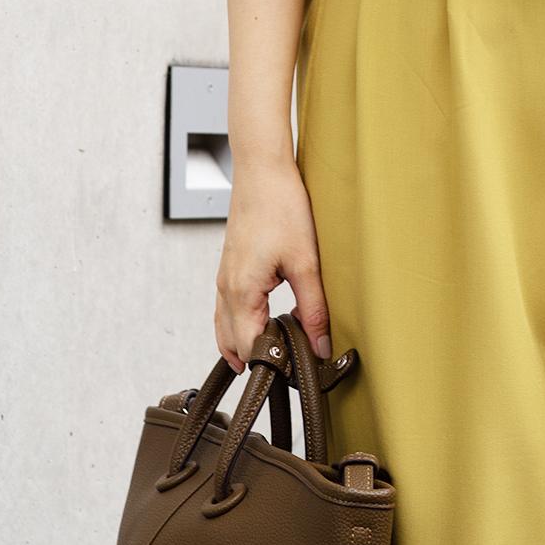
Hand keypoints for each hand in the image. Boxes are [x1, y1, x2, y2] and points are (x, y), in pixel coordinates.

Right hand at [214, 153, 331, 371]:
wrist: (263, 171)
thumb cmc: (281, 208)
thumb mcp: (306, 262)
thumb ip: (314, 308)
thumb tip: (321, 346)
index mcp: (241, 292)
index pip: (248, 348)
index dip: (271, 365)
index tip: (296, 372)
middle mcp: (225, 289)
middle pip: (232, 344)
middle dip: (257, 360)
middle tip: (289, 370)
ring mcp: (224, 279)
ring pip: (225, 329)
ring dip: (245, 345)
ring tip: (275, 358)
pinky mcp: (229, 269)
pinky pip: (226, 310)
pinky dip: (239, 326)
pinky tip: (260, 326)